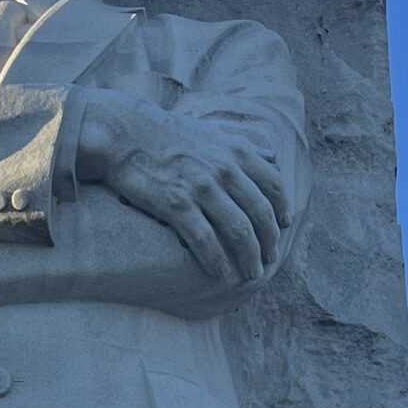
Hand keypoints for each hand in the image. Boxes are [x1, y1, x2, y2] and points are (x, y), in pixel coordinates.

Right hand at [75, 94, 289, 284]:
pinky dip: (217, 261)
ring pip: (239, 230)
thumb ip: (245, 145)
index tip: (283, 227)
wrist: (125, 133)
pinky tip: (222, 275)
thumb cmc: (168, 134)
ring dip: (249, 257)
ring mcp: (201, 187)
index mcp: (236, 151)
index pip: (274, 185)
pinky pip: (205, 240)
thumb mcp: (213, 132)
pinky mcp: (176, 204)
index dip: (282, 210)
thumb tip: (274, 155)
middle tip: (269, 260)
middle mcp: (224, 169)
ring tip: (251, 274)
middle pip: (260, 213)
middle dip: (269, 241)